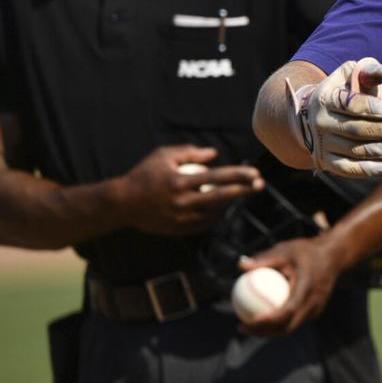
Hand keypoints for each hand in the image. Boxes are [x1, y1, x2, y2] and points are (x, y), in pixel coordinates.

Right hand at [119, 145, 262, 235]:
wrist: (121, 203)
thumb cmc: (144, 175)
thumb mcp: (163, 156)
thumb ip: (190, 153)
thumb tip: (215, 154)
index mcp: (179, 182)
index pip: (216, 178)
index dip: (238, 175)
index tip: (255, 173)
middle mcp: (182, 202)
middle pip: (221, 197)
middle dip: (243, 190)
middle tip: (259, 185)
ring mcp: (180, 218)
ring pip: (214, 212)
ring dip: (231, 203)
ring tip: (242, 193)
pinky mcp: (178, 229)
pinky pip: (204, 223)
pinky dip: (215, 215)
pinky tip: (223, 207)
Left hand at [235, 237, 341, 336]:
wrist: (334, 257)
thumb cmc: (306, 252)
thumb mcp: (286, 251)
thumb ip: (264, 259)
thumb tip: (240, 265)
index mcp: (307, 288)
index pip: (287, 311)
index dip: (268, 321)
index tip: (248, 321)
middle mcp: (313, 303)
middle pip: (287, 327)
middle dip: (263, 332)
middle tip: (241, 327)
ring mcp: (316, 310)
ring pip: (290, 328)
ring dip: (268, 332)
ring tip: (246, 327)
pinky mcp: (314, 312)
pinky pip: (293, 322)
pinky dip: (277, 324)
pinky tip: (260, 319)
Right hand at [287, 58, 381, 178]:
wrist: (312, 116)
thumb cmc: (343, 93)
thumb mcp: (351, 76)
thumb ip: (369, 71)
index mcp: (326, 98)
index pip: (352, 104)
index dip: (378, 108)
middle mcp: (321, 122)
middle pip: (358, 130)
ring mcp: (322, 144)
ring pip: (358, 151)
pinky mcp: (326, 162)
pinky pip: (350, 169)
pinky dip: (370, 170)